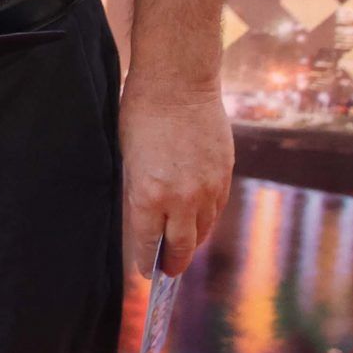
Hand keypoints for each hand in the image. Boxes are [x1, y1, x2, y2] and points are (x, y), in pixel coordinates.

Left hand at [119, 74, 231, 279]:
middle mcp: (182, 199)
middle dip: (173, 263)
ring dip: (192, 241)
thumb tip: (143, 215)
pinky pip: (217, 209)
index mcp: (149, 195)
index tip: (144, 272)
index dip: (145, 260)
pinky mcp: (224, 174)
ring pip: (203, 230)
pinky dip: (207, 219)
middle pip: (181, 246)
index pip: (147, 242)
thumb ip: (138, 189)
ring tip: (183, 246)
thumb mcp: (127, 156)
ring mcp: (207, 188)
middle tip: (167, 271)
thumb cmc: (141, 112)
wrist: (179, 81)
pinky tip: (199, 219)